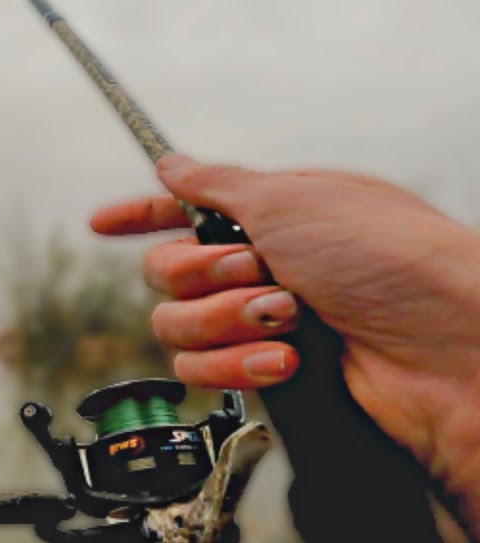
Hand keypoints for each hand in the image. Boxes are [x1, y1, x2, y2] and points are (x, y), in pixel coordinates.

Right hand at [91, 155, 479, 532]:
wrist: (442, 350)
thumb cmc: (387, 260)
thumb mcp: (292, 200)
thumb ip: (215, 185)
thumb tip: (171, 166)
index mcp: (274, 216)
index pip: (188, 210)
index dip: (141, 216)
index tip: (102, 223)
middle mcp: (264, 267)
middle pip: (169, 272)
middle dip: (202, 273)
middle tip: (255, 269)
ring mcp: (261, 323)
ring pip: (177, 326)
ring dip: (225, 320)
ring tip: (287, 319)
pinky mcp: (264, 374)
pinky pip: (202, 370)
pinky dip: (238, 364)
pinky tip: (287, 360)